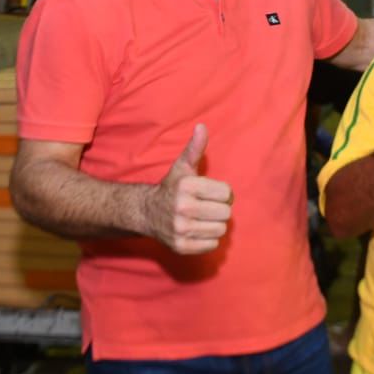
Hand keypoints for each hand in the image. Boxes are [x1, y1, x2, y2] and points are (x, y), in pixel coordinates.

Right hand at [143, 124, 232, 253]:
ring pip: (220, 230)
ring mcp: (181, 229)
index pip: (227, 193)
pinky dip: (208, 239)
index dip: (222, 193)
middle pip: (226, 213)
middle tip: (206, 207)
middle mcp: (182, 208)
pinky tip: (196, 230)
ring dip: (215, 225)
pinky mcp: (181, 247)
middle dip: (219, 209)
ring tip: (202, 218)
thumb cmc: (172, 188)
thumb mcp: (183, 167)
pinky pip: (212, 245)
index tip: (210, 193)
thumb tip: (202, 127)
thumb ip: (195, 148)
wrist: (147, 213)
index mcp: (187, 186)